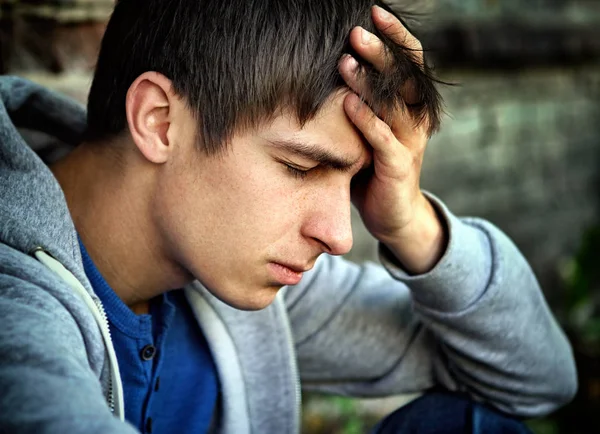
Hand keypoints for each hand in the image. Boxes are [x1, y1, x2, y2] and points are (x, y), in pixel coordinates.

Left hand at [339, 6, 446, 273]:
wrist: (392, 215)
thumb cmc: (371, 166)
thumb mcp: (365, 128)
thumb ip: (356, 101)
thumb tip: (321, 68)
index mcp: (410, 105)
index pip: (410, 61)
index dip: (395, 36)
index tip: (373, 12)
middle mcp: (415, 119)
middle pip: (406, 77)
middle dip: (382, 52)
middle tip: (356, 32)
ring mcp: (410, 143)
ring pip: (395, 105)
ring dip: (371, 82)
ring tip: (345, 61)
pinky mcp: (399, 168)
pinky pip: (385, 141)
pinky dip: (368, 121)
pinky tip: (348, 104)